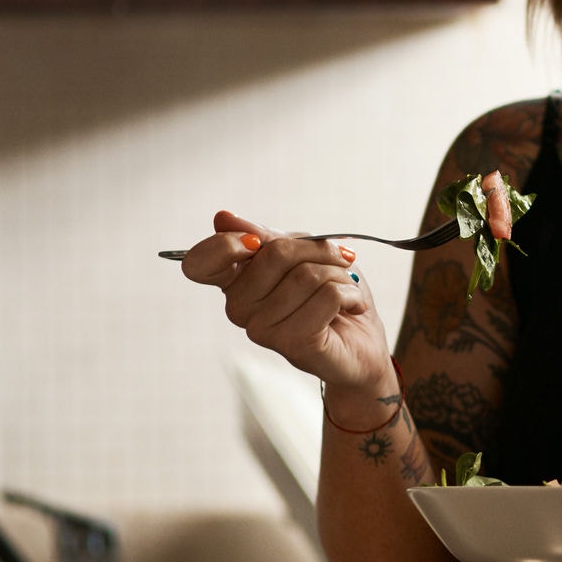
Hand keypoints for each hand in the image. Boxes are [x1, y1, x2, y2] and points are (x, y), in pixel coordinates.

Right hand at [178, 208, 394, 397]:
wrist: (361, 342)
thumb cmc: (329, 295)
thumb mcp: (300, 253)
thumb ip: (264, 236)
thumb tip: (222, 218)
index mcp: (234, 282)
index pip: (200, 263)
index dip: (225, 244)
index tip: (258, 241)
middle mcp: (239, 308)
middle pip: (276, 253)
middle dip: (319, 251)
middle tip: (337, 263)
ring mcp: (262, 330)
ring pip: (307, 275)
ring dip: (340, 275)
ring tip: (345, 290)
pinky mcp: (292, 343)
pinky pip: (328, 295)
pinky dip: (350, 294)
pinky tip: (352, 307)